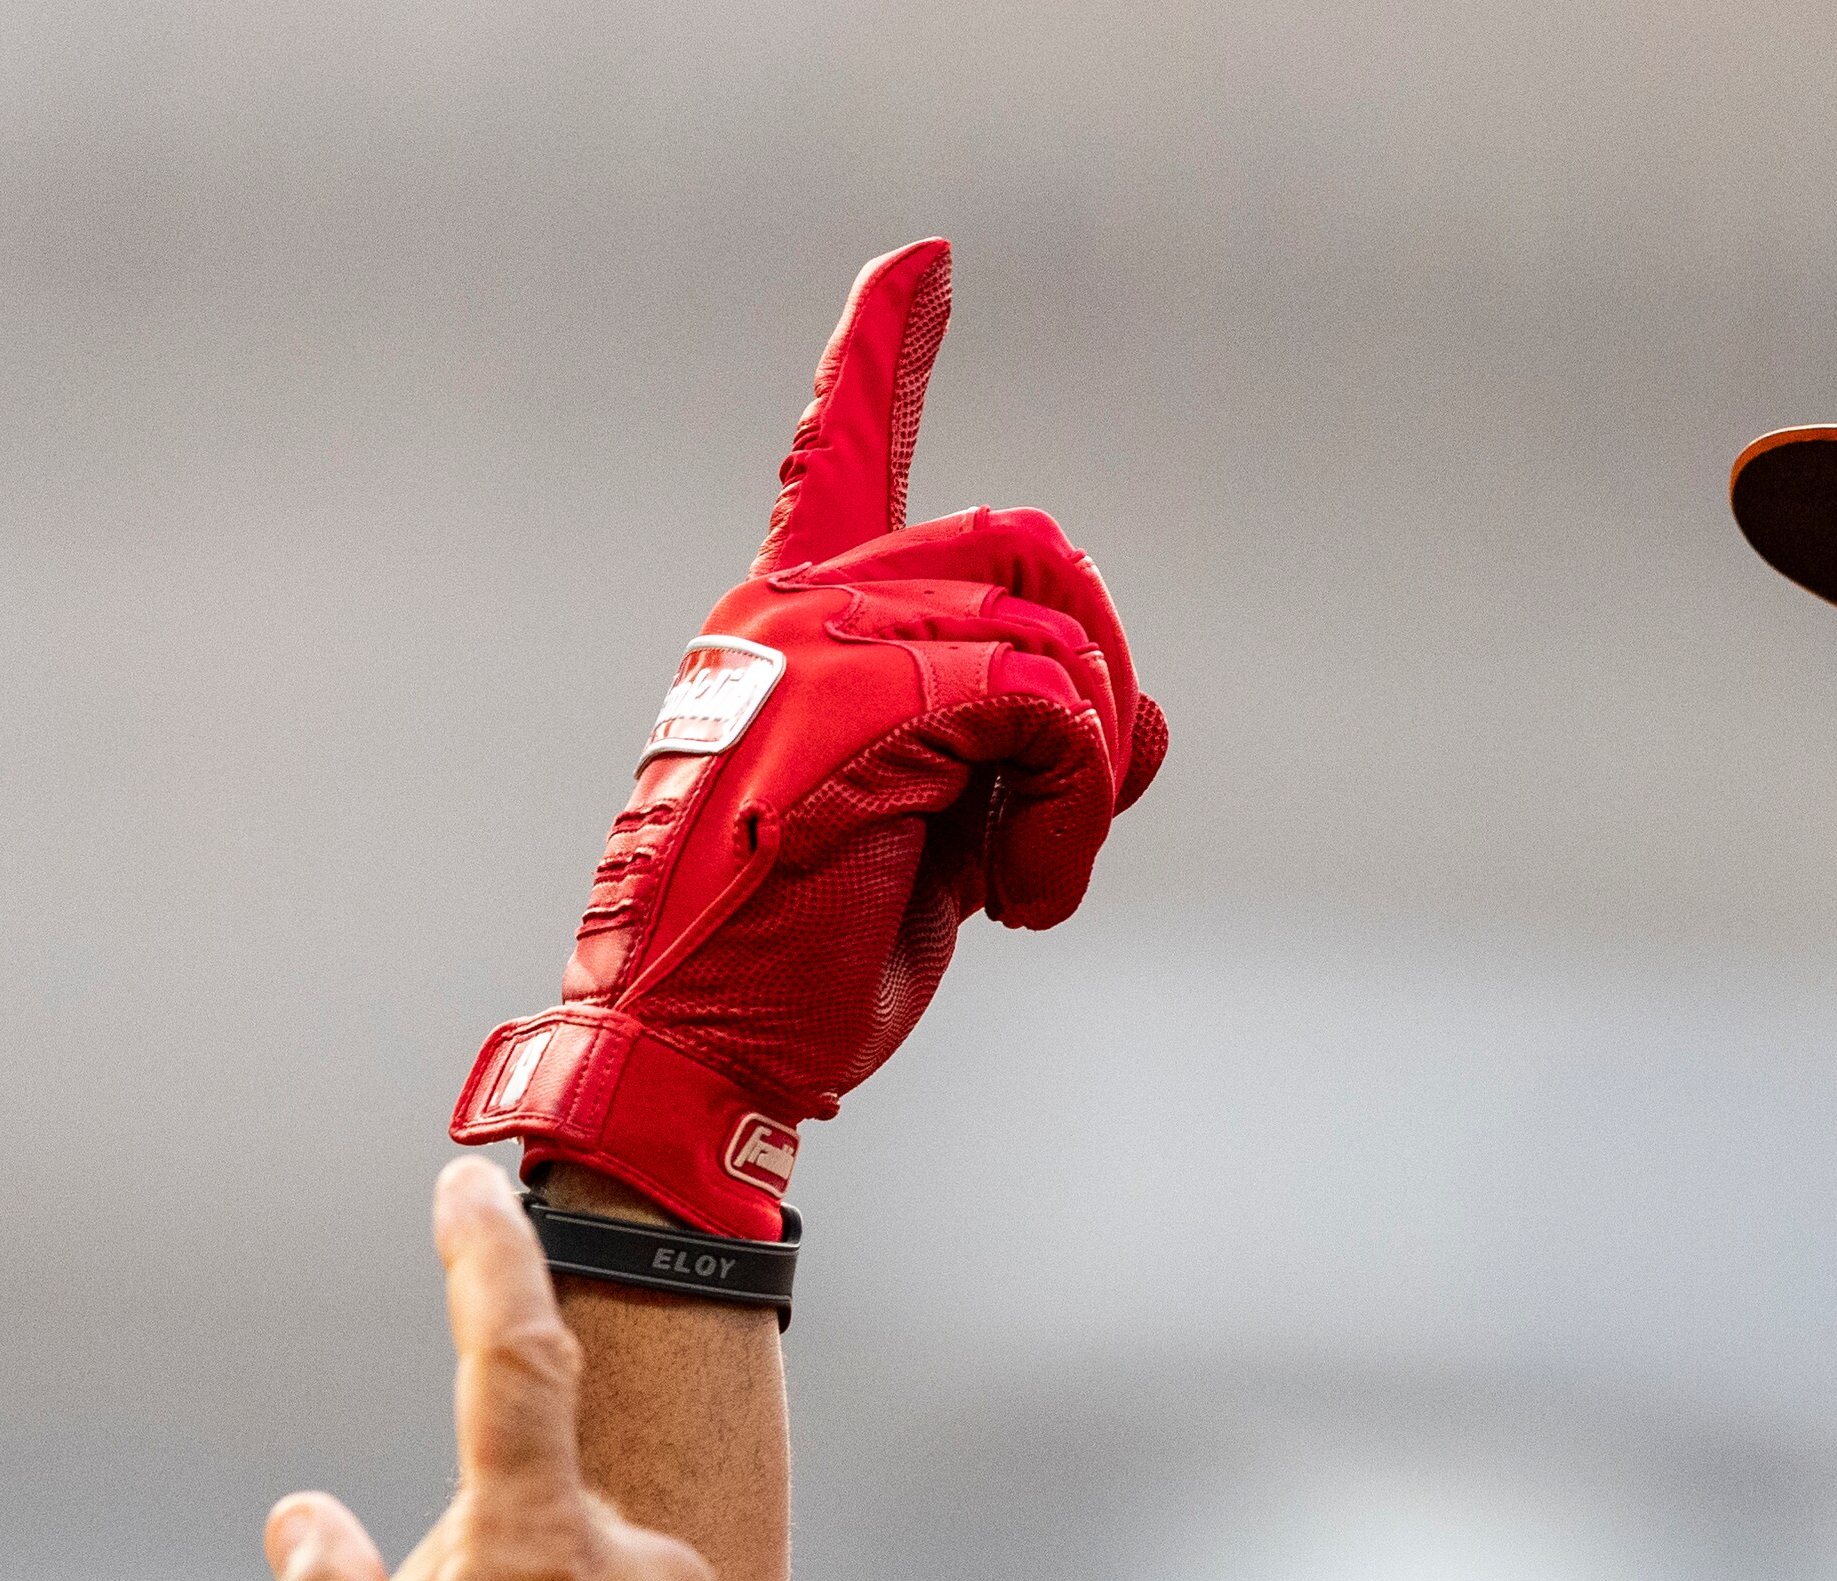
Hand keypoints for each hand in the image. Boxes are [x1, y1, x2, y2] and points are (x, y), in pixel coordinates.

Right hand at [445, 239, 1167, 1242]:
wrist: (699, 1060)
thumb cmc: (801, 961)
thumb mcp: (931, 830)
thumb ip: (1015, 749)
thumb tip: (1137, 717)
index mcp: (790, 629)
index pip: (838, 451)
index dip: (885, 352)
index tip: (927, 265)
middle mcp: (795, 615)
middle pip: (1025, 545)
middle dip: (1100, 665)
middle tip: (1076, 797)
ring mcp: (818, 653)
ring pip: (1050, 633)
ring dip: (1083, 771)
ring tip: (1029, 875)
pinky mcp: (860, 710)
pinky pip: (1044, 706)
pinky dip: (1071, 805)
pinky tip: (1023, 894)